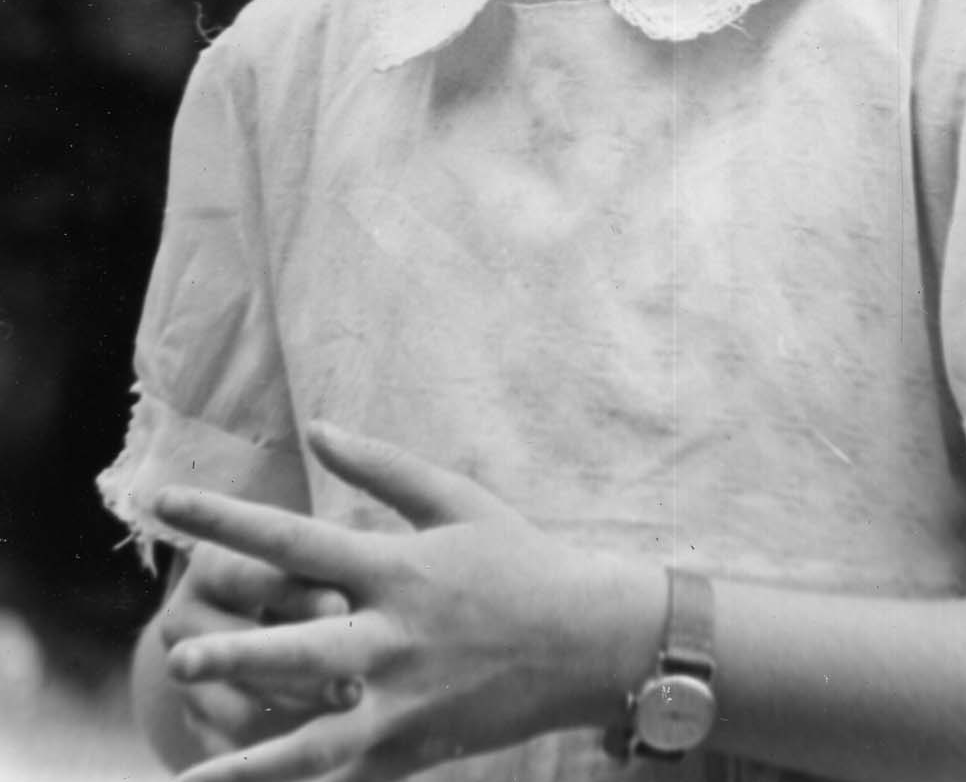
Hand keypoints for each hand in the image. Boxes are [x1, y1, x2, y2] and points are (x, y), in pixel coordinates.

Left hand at [153, 422, 660, 780]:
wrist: (588, 642)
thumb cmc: (518, 560)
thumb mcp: (456, 499)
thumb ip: (381, 466)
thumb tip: (316, 429)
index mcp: (397, 568)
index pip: (295, 539)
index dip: (227, 520)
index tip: (166, 505)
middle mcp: (394, 638)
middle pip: (302, 649)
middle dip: (237, 657)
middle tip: (176, 658)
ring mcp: (405, 702)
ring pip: (315, 738)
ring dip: (251, 759)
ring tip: (191, 780)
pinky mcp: (414, 749)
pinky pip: (341, 775)